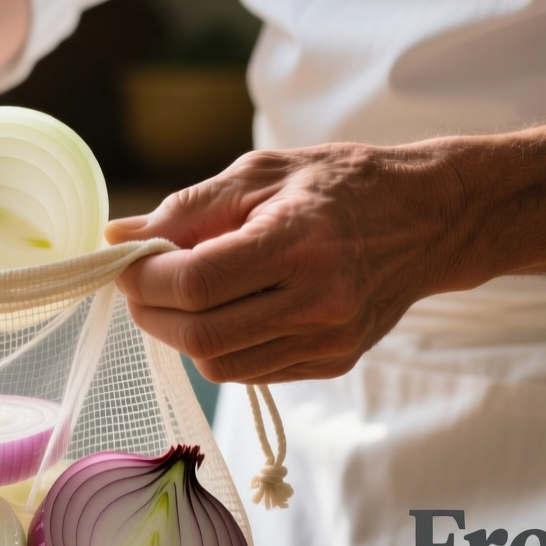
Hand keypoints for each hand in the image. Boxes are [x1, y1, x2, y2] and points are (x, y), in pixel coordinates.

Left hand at [104, 146, 475, 383]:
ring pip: (220, 364)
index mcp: (297, 242)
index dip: (144, 279)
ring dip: (182, 333)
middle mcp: (319, 301)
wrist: (429, 219)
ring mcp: (329, 340)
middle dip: (151, 313)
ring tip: (182, 295)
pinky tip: (227, 310)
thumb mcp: (260, 174)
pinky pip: (252, 371)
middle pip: (201, 335)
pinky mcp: (334, 362)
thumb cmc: (340, 185)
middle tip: (140, 284)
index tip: (126, 262)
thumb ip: (184, 209)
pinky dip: (222, 346)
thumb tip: (116, 238)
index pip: (196, 282)